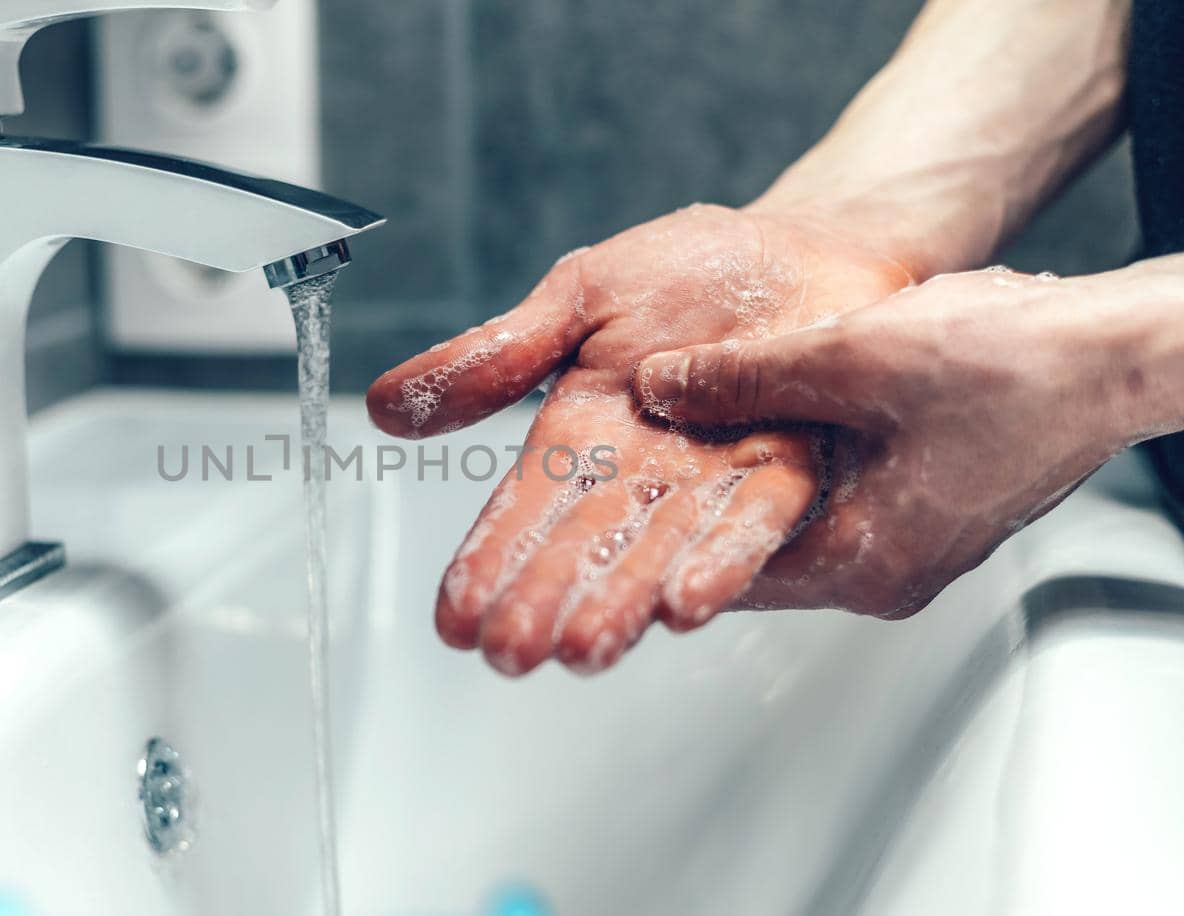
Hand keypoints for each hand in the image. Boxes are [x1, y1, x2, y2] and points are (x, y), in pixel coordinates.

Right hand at [367, 204, 913, 673]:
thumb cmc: (692, 273)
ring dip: (622, 603)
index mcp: (581, 437)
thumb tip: (382, 408)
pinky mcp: (791, 476)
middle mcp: (642, 477)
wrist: (811, 252)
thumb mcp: (577, 299)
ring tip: (583, 652)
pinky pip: (755, 523)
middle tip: (508, 655)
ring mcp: (715, 484)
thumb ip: (497, 358)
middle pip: (585, 547)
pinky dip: (724, 561)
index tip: (453, 619)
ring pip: (661, 553)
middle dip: (547, 601)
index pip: (522, 510)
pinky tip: (687, 605)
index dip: (487, 561)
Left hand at [635, 267, 1153, 617]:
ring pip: (787, 524)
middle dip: (685, 525)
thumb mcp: (849, 356)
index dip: (657, 550)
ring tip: (658, 461)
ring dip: (733, 494)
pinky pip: (829, 499)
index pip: (727, 575)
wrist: (1113, 351)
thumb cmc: (1012, 361)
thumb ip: (743, 376)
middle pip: (752, 556)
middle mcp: (885, 571)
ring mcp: (907, 543)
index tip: (598, 539)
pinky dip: (783, 471)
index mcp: (867, 561)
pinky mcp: (922, 509)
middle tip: (612, 500)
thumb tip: (659, 385)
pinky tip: (743, 432)